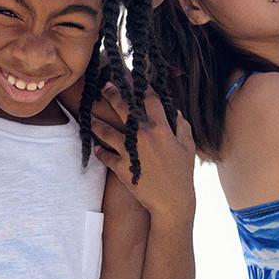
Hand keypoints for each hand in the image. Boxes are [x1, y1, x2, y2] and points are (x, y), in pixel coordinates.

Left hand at [90, 84, 194, 219]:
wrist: (172, 202)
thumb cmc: (182, 174)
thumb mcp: (188, 147)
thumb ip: (181, 126)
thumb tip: (174, 111)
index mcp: (161, 128)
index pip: (149, 99)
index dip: (141, 85)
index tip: (133, 76)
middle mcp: (143, 136)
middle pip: (123, 108)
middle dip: (113, 93)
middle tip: (105, 85)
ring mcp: (130, 151)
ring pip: (106, 131)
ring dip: (96, 122)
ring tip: (90, 117)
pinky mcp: (121, 167)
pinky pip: (105, 155)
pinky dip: (100, 151)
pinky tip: (96, 147)